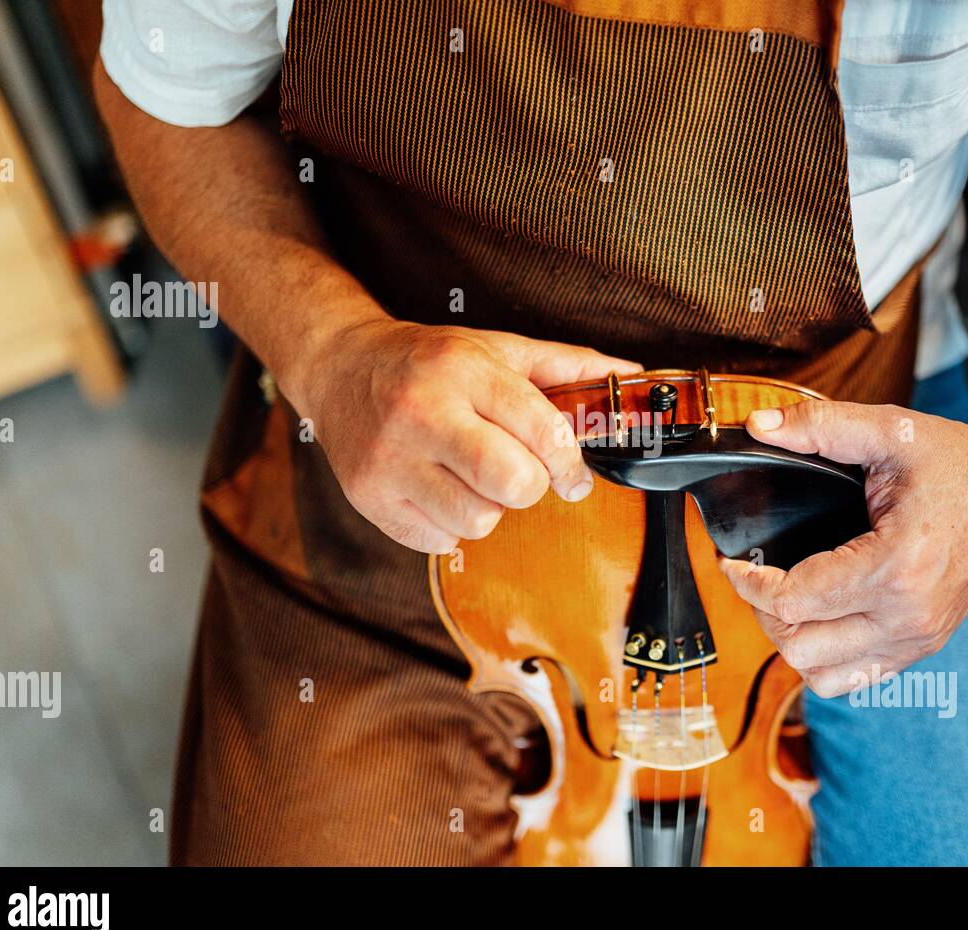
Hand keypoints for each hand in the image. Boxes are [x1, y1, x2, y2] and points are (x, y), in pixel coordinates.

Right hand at [286, 318, 641, 553]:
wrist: (339, 367)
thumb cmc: (430, 361)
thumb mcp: (497, 348)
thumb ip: (565, 364)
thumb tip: (628, 374)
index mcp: (463, 371)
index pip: (542, 431)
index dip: (570, 463)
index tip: (573, 475)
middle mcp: (422, 413)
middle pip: (512, 483)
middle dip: (530, 486)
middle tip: (519, 474)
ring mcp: (389, 459)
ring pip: (477, 521)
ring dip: (488, 508)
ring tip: (470, 477)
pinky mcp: (367, 498)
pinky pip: (438, 541)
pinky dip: (449, 525)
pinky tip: (437, 489)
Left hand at [719, 399, 967, 697]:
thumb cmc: (959, 461)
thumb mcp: (888, 430)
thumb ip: (819, 425)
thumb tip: (759, 423)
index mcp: (896, 567)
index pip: (794, 601)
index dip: (748, 583)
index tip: (732, 562)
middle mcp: (909, 615)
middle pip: (800, 647)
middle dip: (763, 611)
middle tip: (755, 576)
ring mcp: (919, 637)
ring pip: (823, 676)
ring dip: (791, 641)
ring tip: (785, 600)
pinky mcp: (925, 644)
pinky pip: (856, 678)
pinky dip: (825, 658)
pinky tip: (818, 619)